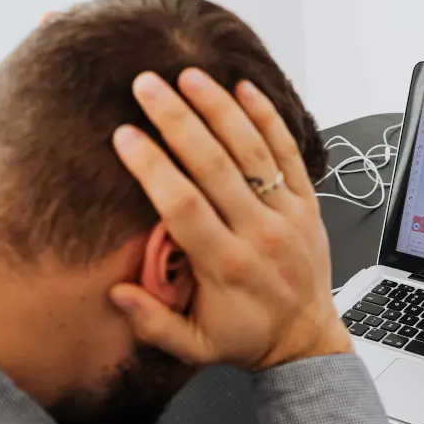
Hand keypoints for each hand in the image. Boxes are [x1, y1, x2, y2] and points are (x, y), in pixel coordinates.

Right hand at [109, 68, 351, 370]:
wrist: (306, 341)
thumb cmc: (248, 338)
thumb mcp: (195, 348)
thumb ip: (153, 324)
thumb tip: (116, 293)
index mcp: (226, 267)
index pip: (184, 206)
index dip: (153, 168)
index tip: (126, 137)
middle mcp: (258, 235)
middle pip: (215, 167)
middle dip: (177, 121)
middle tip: (147, 86)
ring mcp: (287, 215)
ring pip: (252, 152)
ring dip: (219, 109)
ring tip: (189, 75)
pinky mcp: (308, 204)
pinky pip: (289, 153)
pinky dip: (268, 119)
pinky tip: (245, 88)